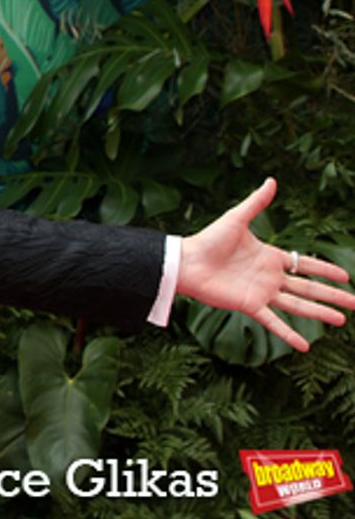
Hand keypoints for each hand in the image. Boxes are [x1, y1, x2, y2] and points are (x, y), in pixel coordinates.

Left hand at [178, 178, 354, 350]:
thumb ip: (256, 203)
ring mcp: (261, 292)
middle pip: (308, 287)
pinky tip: (305, 346)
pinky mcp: (249, 305)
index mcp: (269, 257)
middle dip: (333, 295)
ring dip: (319, 313)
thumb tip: (272, 180)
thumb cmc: (208, 240)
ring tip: (342, 320)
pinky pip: (273, 322)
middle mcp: (269, 277)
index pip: (304, 264)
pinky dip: (289, 334)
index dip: (325, 270)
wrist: (187, 261)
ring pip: (297, 305)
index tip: (346, 278)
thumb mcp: (236, 219)